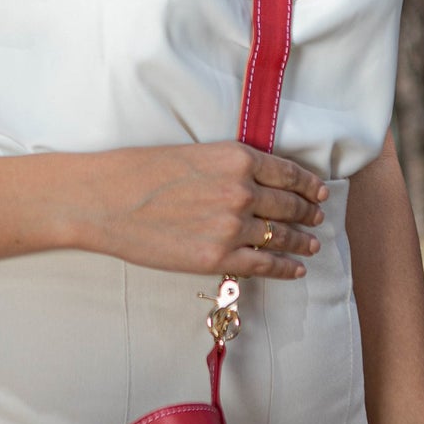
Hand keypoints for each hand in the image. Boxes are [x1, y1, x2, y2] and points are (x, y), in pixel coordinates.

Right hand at [77, 140, 328, 278]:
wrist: (105, 200)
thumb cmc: (139, 172)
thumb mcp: (193, 155)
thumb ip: (228, 168)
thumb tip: (252, 184)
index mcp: (237, 158)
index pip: (287, 172)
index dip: (308, 184)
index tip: (318, 192)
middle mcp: (242, 190)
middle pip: (289, 204)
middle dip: (308, 213)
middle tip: (318, 218)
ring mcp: (232, 225)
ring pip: (280, 235)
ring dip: (301, 241)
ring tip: (312, 245)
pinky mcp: (217, 256)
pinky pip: (264, 264)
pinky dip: (285, 268)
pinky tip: (295, 269)